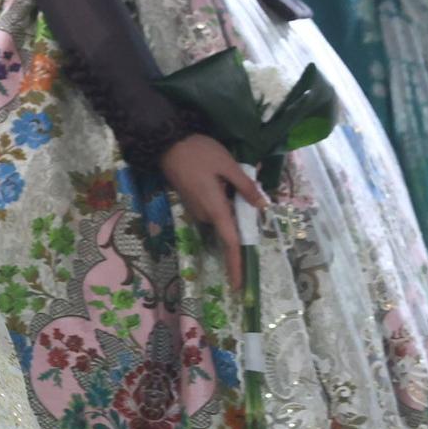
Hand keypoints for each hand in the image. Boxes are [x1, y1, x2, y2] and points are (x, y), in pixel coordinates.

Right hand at [159, 133, 268, 289]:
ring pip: (219, 215)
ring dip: (228, 204)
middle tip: (237, 185)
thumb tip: (262, 206)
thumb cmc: (198, 152)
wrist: (165, 142)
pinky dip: (220, 200)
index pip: (230, 242)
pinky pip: (211, 208)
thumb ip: (245, 187)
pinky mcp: (190, 201)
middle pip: (227, 226)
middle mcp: (204, 214)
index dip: (236, 265)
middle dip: (237, 215)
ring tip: (226, 175)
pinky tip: (217, 179)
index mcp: (215, 208)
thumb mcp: (227, 164)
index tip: (240, 286)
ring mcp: (195, 209)